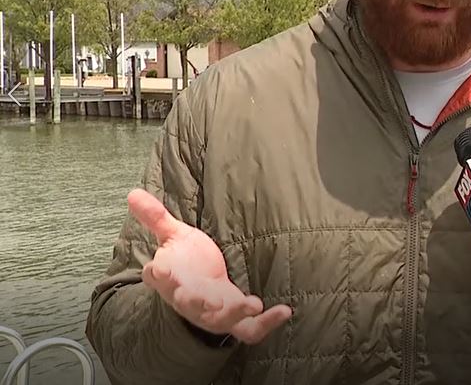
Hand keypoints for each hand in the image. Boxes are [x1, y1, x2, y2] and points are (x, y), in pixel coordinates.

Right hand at [128, 189, 290, 343]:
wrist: (199, 290)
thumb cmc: (185, 262)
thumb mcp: (173, 236)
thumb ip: (156, 217)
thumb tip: (132, 193)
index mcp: (169, 278)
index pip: (158, 277)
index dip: (158, 274)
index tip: (158, 268)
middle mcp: (188, 299)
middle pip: (187, 304)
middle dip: (196, 303)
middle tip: (207, 301)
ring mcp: (212, 312)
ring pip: (219, 320)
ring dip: (235, 314)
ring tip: (254, 304)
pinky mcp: (234, 319)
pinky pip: (249, 330)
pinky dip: (266, 323)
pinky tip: (285, 311)